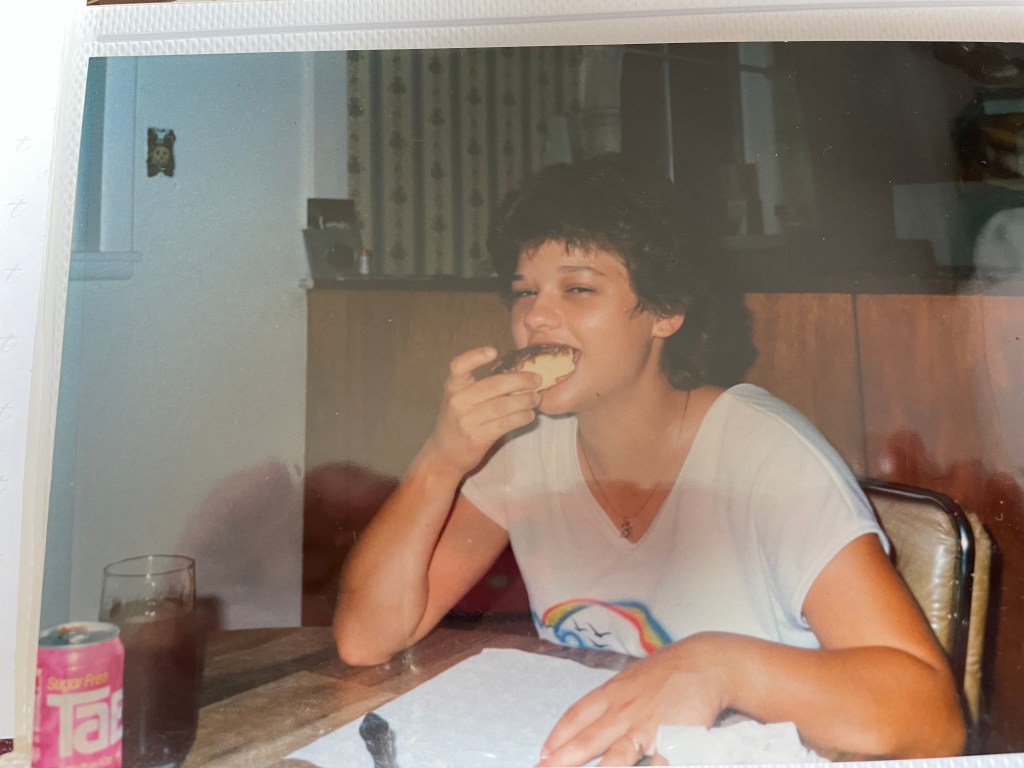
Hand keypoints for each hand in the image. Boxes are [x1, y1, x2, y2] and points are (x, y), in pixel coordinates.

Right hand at [422, 346, 541, 477]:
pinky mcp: (477, 437)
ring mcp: (467, 420)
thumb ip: (481, 386)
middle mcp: (457, 401)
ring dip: (525, 400)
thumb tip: (519, 375)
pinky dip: (522, 417)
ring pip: (503, 405)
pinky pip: (506, 423)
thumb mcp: (461, 399)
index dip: (475, 356)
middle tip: (537, 380)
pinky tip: (529, 415)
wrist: (444, 452)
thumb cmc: (458, 420)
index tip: (494, 351)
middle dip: (520, 380)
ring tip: (536, 398)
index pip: (458, 366)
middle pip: (494, 385)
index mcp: (453, 386)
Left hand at [537, 635, 731, 766]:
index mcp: (613, 693)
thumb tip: (595, 715)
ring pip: (615, 757)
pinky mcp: (671, 741)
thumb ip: (614, 698)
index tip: (543, 753)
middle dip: (562, 760)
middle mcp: (624, 711)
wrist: (706, 663)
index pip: (577, 716)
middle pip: (587, 740)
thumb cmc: (669, 671)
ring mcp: (646, 728)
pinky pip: (652, 764)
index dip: (558, 736)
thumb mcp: (633, 678)